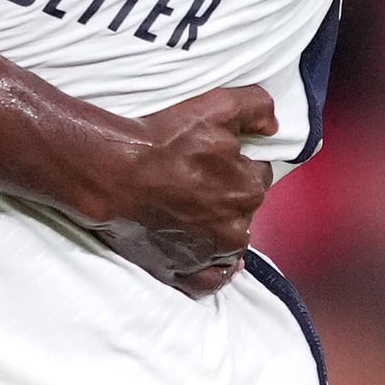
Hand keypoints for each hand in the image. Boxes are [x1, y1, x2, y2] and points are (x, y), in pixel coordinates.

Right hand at [92, 84, 278, 294]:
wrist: (111, 172)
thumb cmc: (163, 139)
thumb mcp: (217, 105)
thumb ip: (257, 108)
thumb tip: (273, 125)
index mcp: (248, 190)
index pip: (258, 173)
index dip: (238, 161)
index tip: (214, 155)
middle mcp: (234, 228)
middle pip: (242, 207)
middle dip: (229, 193)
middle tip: (198, 177)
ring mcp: (206, 253)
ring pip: (228, 241)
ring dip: (220, 228)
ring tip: (195, 209)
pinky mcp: (180, 269)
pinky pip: (208, 279)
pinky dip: (213, 270)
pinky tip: (210, 257)